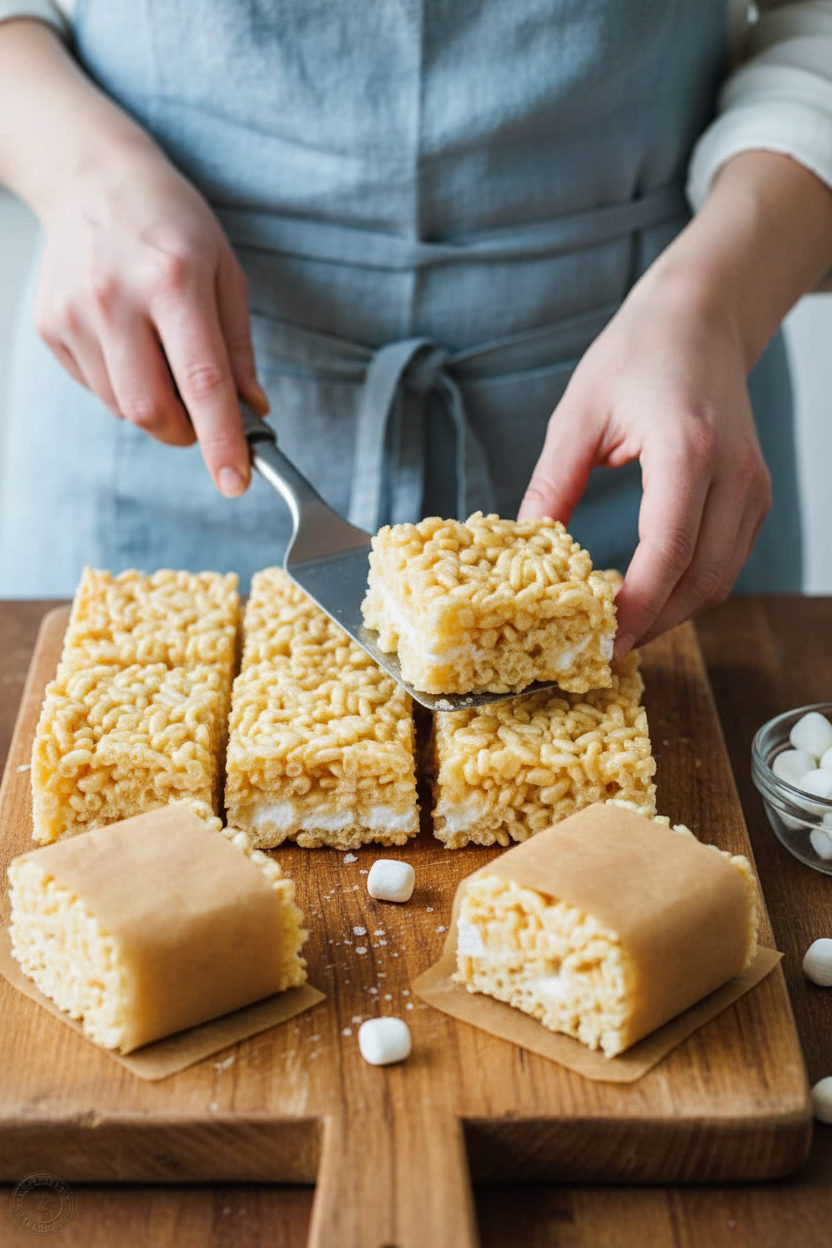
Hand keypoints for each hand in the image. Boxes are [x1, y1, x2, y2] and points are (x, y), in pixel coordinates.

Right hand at [33, 145, 267, 495]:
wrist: (92, 177)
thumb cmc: (171, 223)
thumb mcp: (226, 272)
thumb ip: (239, 349)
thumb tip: (253, 412)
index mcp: (174, 280)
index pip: (202, 383)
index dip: (221, 441)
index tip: (235, 481)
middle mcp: (117, 298)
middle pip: (152, 410)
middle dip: (185, 433)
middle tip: (203, 420)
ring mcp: (75, 312)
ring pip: (122, 407)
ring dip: (154, 405)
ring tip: (161, 354)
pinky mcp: (49, 324)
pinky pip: (95, 387)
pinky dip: (122, 384)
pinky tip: (128, 340)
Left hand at [518, 267, 770, 654]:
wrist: (702, 315)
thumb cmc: (638, 351)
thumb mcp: (578, 413)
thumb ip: (553, 483)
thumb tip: (528, 547)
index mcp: (688, 448)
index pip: (670, 551)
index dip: (638, 607)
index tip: (600, 639)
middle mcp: (734, 473)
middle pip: (703, 580)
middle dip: (654, 624)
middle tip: (602, 647)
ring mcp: (753, 486)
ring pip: (721, 579)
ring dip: (673, 612)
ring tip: (621, 628)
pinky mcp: (755, 493)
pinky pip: (728, 560)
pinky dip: (690, 587)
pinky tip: (650, 594)